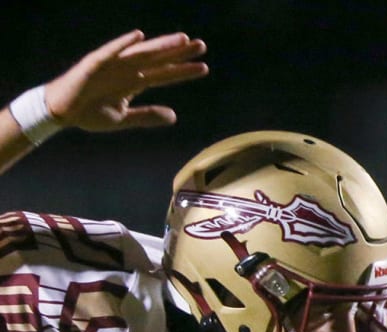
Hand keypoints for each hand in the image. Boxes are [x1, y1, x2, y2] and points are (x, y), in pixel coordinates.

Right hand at [43, 30, 207, 131]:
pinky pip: (110, 52)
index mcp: (134, 82)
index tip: (204, 67)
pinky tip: (138, 36)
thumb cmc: (90, 112)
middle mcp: (127, 70)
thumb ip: (147, 116)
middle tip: (201, 45)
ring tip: (181, 39)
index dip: (182, 70)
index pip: (164, 74)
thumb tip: (174, 116)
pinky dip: (123, 44)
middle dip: (179, 52)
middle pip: (158, 59)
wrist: (61, 113)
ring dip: (160, 45)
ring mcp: (112, 65)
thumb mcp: (124, 118)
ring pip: (141, 53)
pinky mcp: (94, 64)